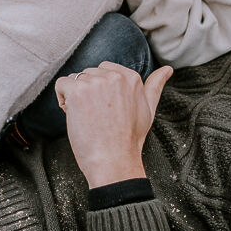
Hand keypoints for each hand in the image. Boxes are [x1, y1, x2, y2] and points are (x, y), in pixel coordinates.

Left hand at [55, 63, 173, 187]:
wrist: (114, 161)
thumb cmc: (129, 140)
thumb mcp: (148, 110)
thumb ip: (155, 86)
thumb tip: (168, 70)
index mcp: (131, 78)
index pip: (105, 69)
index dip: (100, 90)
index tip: (106, 109)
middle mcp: (114, 76)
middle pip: (88, 74)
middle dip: (87, 92)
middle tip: (97, 117)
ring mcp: (96, 83)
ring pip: (74, 79)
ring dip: (75, 97)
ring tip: (88, 119)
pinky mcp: (78, 91)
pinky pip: (61, 84)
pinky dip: (62, 100)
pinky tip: (74, 116)